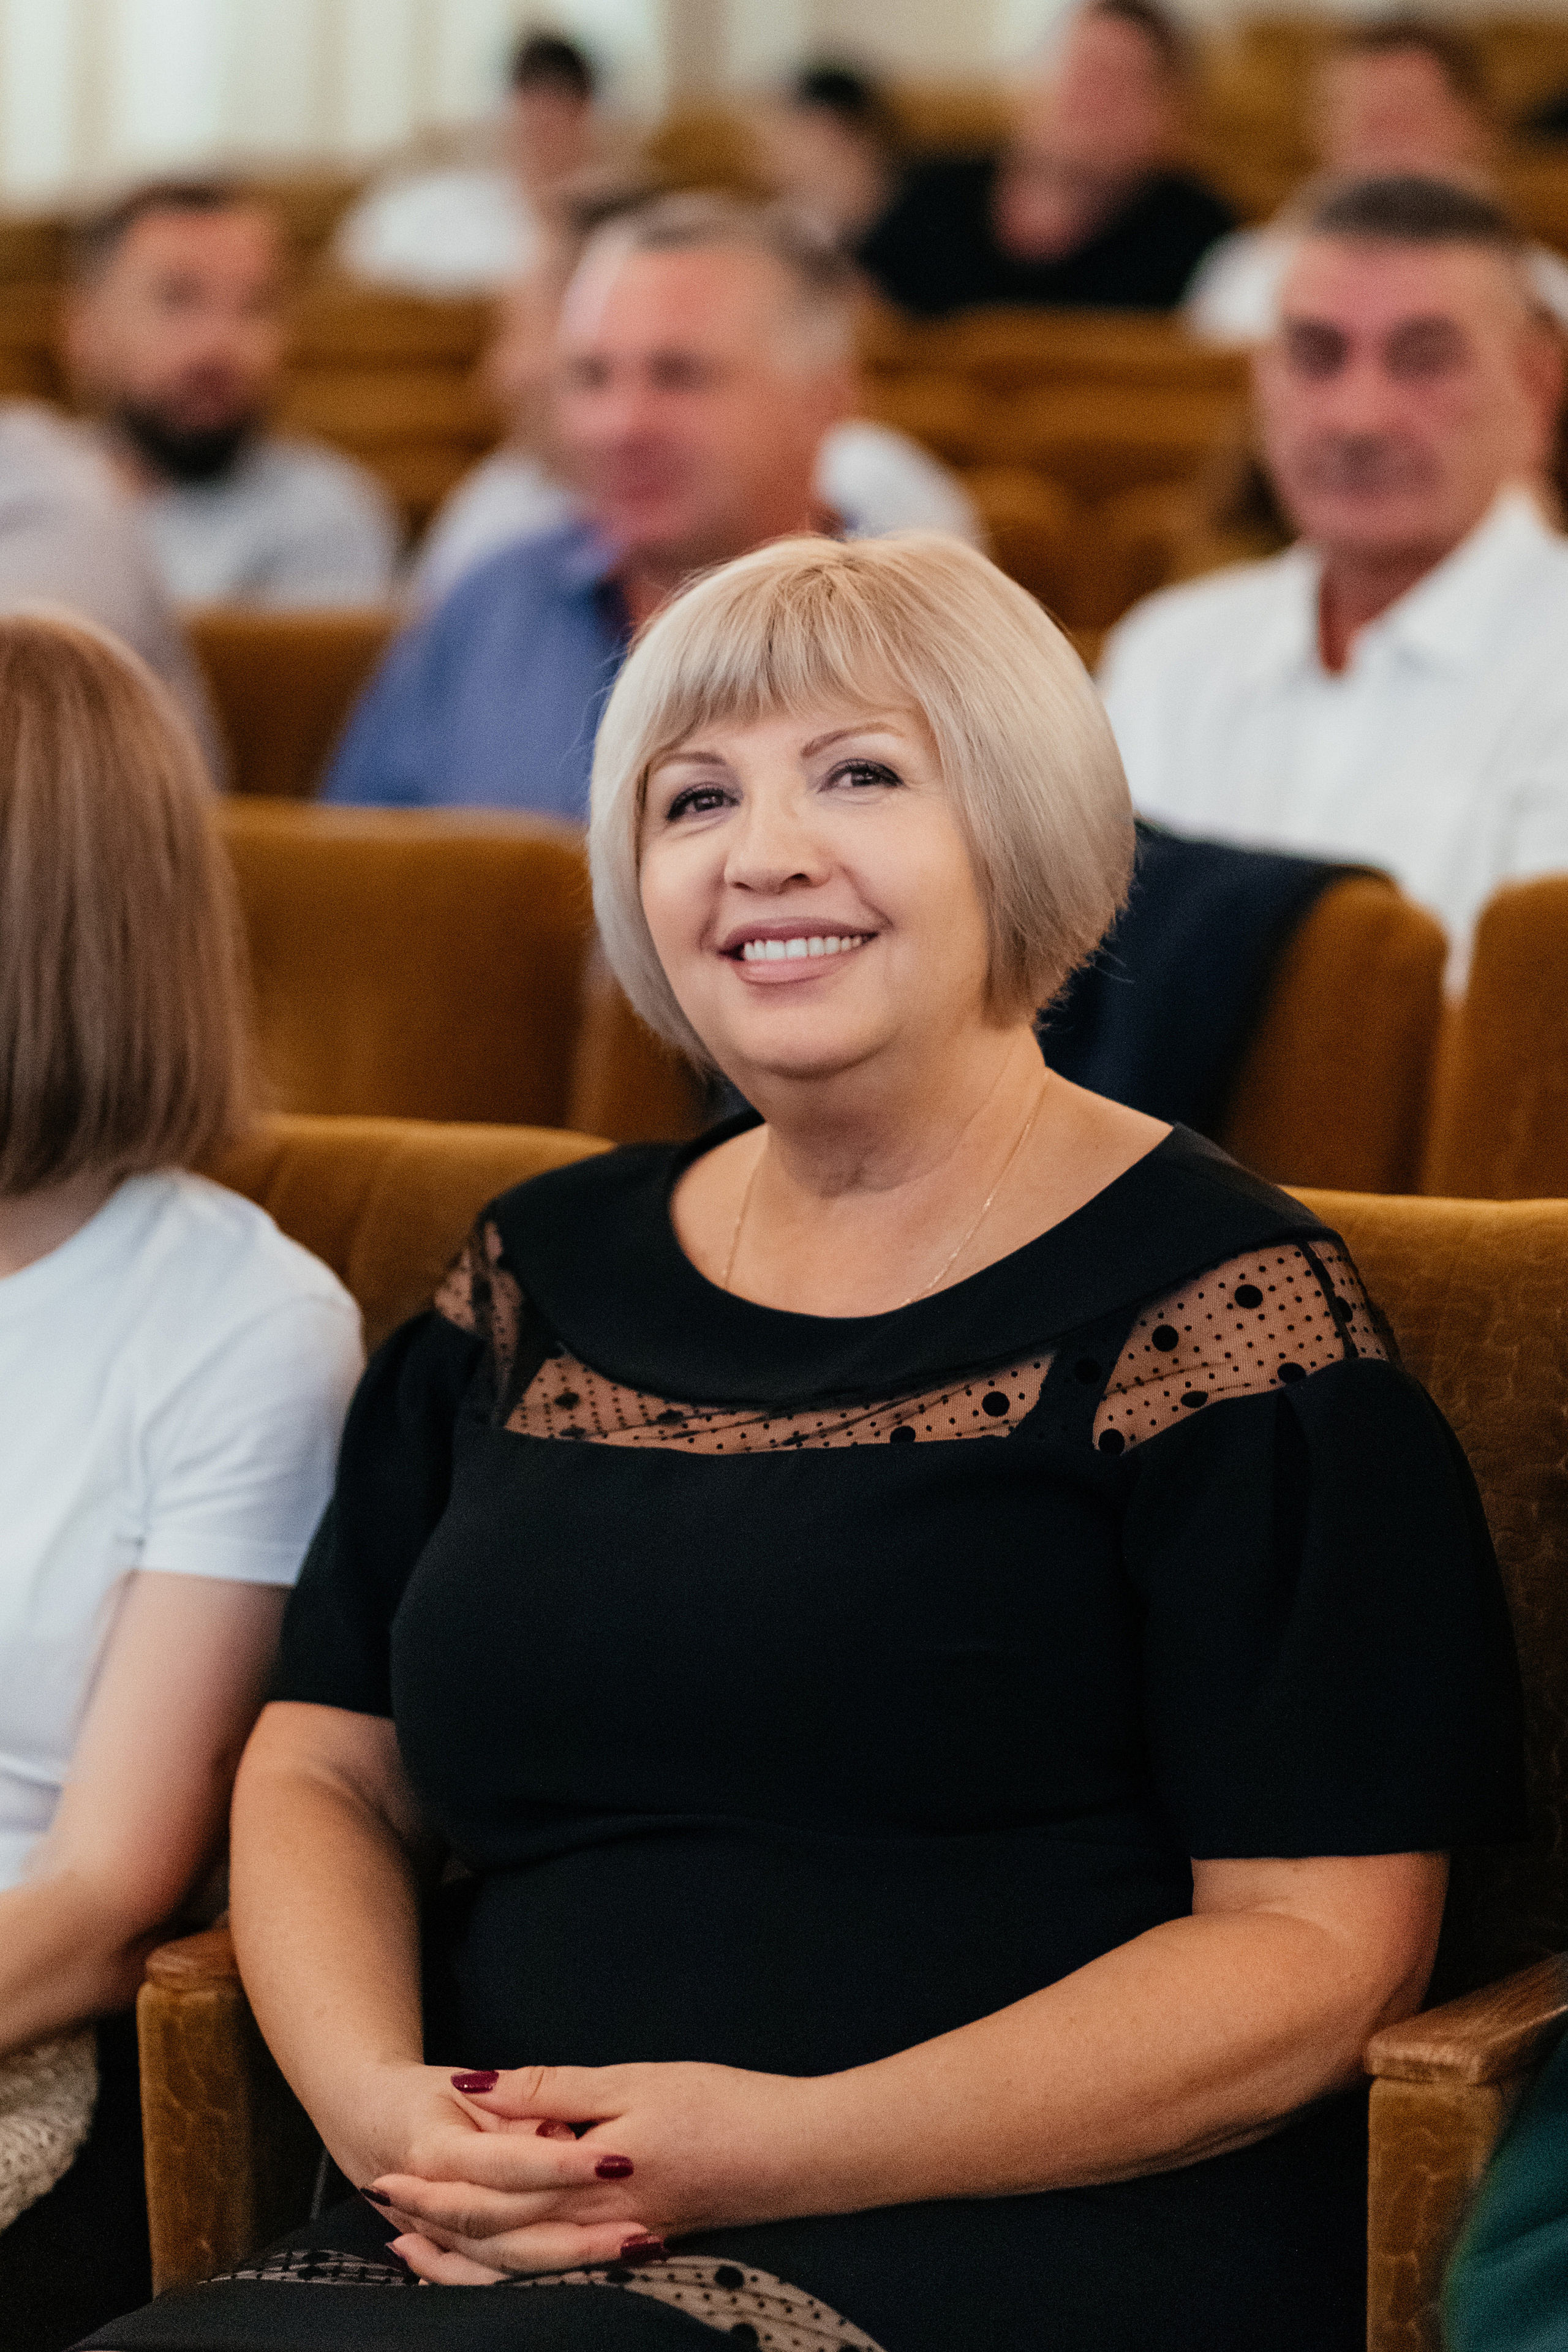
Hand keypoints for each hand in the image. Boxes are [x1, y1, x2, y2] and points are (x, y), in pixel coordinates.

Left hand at [369, 2057, 817, 2281]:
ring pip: (518, 2265)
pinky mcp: (635, 2249)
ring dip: (462, 2257)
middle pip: (493, 2238)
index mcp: (587, 2180)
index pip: (490, 2192)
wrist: (799, 2154)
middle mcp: (593, 2227)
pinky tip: (495, 2255)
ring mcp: (615, 2247)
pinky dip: (511, 2267)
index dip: (436, 2187)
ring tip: (415, 2245)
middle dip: (435, 2225)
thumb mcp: (634, 2081)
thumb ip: (554, 2089)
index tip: (388, 2173)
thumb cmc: (720, 2106)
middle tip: (384, 2208)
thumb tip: (477, 2086)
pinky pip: (554, 2270)